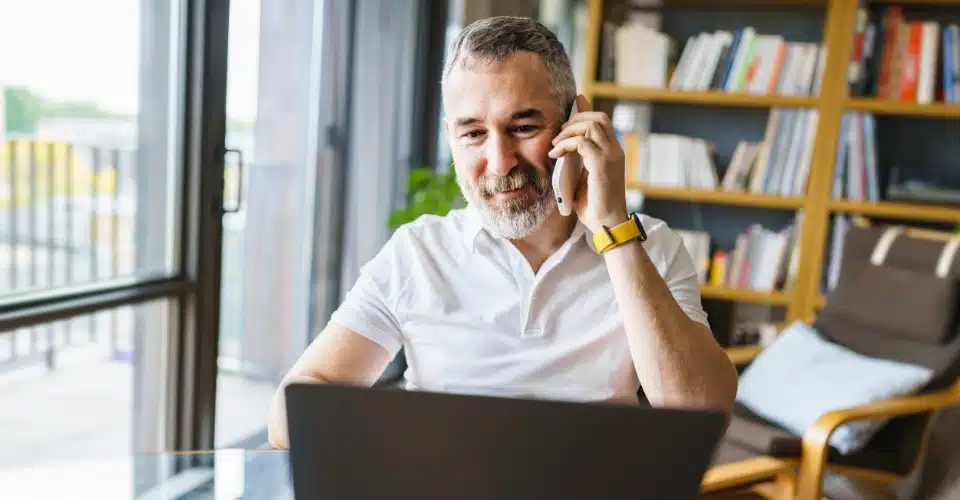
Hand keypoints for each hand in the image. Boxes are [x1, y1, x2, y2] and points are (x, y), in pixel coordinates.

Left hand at [548, 95, 627, 232]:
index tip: (573, 104)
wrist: (606, 224)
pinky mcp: (602, 164)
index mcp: (613, 153)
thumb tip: (564, 150)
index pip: (602, 121)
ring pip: (591, 125)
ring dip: (569, 131)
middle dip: (576, 119)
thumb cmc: (594, 206)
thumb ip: (577, 162)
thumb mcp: (583, 178)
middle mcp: (615, 151)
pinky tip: (555, 154)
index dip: (586, 110)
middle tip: (559, 133)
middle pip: (598, 118)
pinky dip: (565, 145)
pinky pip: (582, 143)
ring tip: (556, 144)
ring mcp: (611, 156)